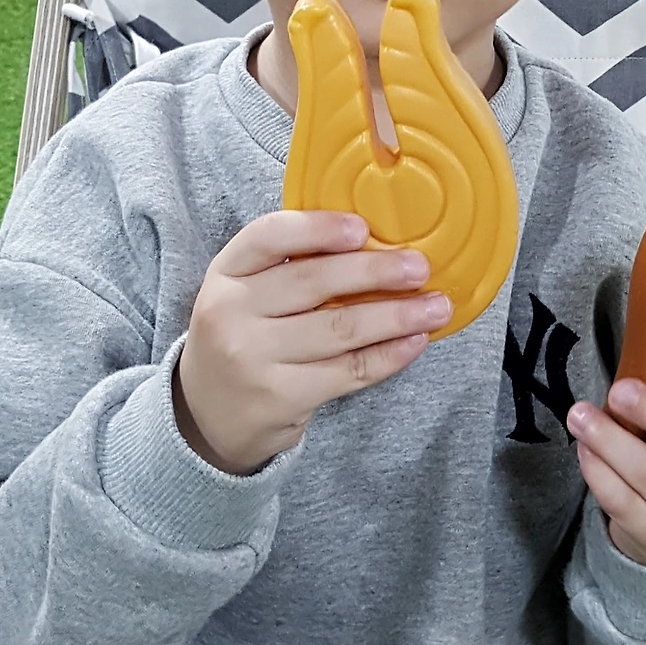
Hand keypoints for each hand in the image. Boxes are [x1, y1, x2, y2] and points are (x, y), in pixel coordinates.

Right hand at [174, 211, 447, 475]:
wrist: (209, 416)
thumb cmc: (245, 336)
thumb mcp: (246, 292)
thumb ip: (291, 265)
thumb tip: (374, 241)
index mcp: (225, 273)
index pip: (269, 236)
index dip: (319, 228)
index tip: (363, 228)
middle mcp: (231, 313)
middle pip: (313, 282)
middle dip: (375, 271)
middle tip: (418, 266)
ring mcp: (253, 358)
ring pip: (339, 328)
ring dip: (396, 316)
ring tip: (436, 306)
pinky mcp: (280, 397)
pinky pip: (348, 370)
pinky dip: (388, 355)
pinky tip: (414, 341)